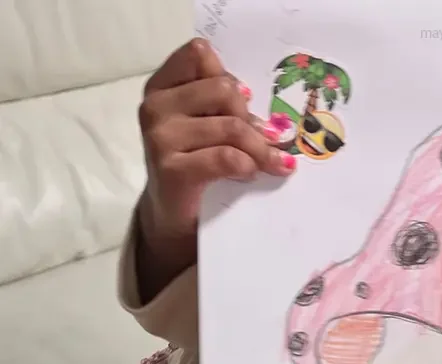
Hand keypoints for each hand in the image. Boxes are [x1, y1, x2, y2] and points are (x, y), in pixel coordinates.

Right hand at [136, 38, 295, 300]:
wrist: (175, 217)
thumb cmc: (197, 164)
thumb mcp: (208, 127)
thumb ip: (224, 105)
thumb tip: (269, 111)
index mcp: (162, 86)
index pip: (199, 54)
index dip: (229, 75)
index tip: (246, 101)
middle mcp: (156, 106)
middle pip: (224, 90)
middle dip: (251, 116)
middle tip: (265, 139)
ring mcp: (160, 138)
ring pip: (232, 126)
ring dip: (260, 147)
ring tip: (271, 162)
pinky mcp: (172, 170)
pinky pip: (226, 157)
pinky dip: (248, 166)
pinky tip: (251, 174)